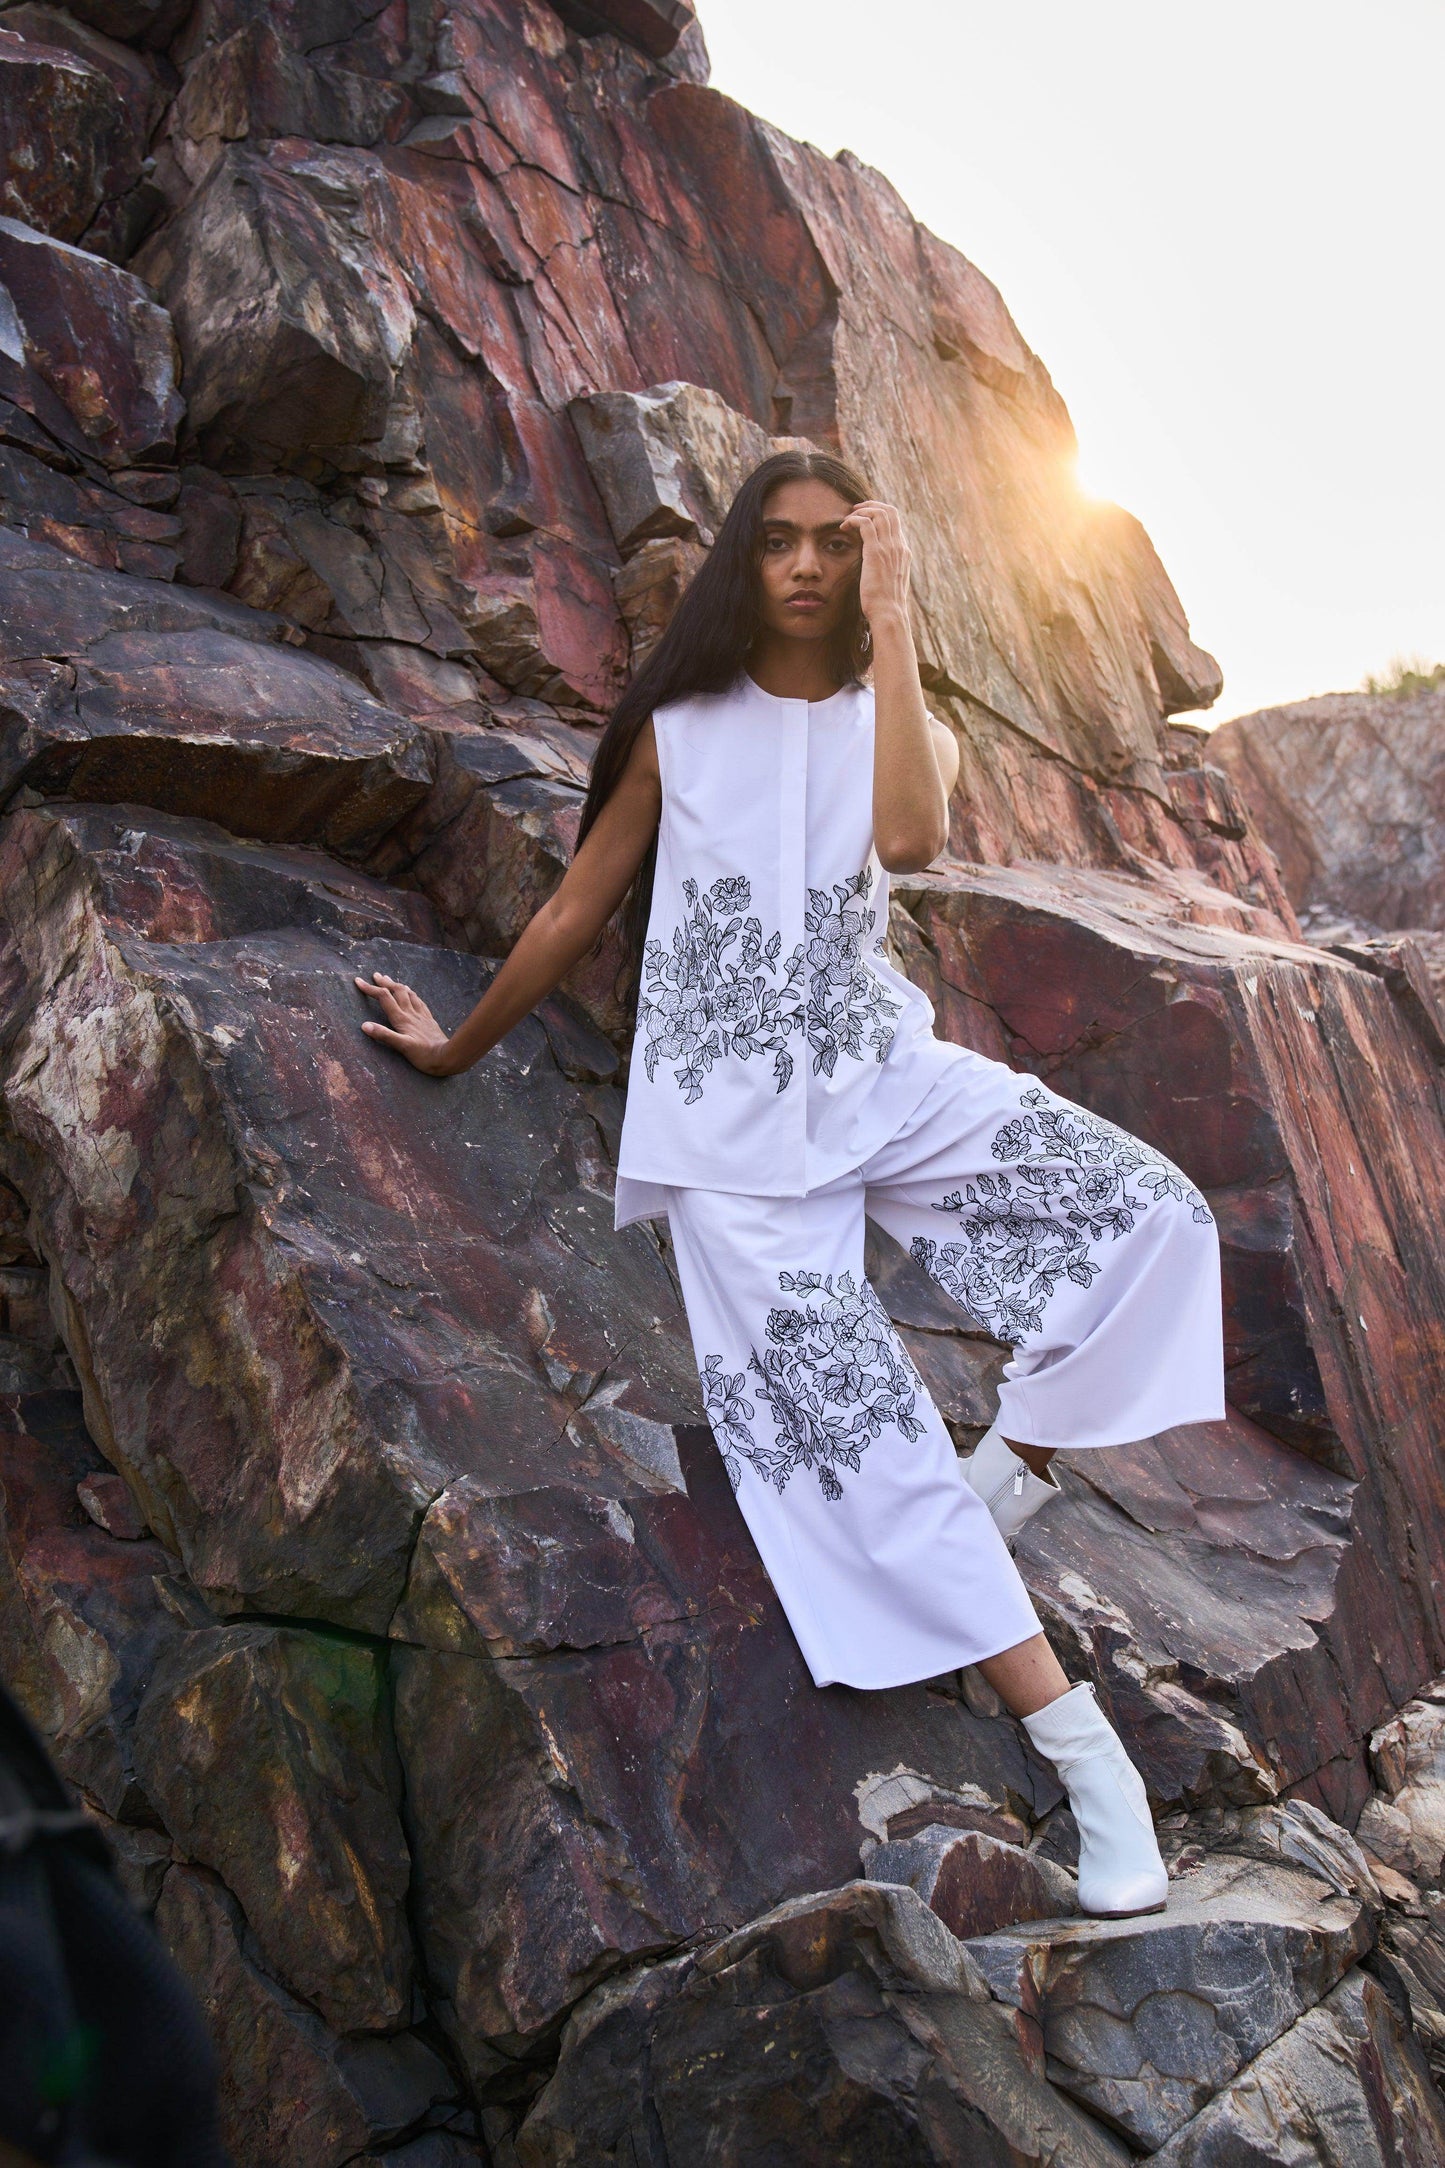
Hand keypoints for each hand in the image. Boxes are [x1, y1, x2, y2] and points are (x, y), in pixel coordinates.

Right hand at [354, 972, 454, 1074]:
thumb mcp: (402, 1047)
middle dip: (384, 982)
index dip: (370, 988)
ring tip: (392, 981)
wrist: (447, 1056)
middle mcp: (411, 1013)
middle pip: (396, 991)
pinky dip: (412, 994)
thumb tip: (364, 1025)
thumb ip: (384, 1035)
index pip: (383, 997)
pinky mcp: (429, 1019)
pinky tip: (412, 994)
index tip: (358, 981)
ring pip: (408, 994)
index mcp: (402, 1018)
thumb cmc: (424, 1055)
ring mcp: (421, 1015)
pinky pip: (419, 1001)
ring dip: (398, 986)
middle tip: (376, 975)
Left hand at [839, 500, 910, 625]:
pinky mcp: (876, 552)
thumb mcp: (889, 582)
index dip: (880, 514)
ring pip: (879, 513)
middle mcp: (899, 546)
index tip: (865, 517)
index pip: (895, 521)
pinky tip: (844, 526)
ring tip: (848, 517)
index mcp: (903, 551)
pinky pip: (866, 524)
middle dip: (871, 505)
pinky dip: (854, 520)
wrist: (889, 613)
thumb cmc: (886, 604)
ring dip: (861, 510)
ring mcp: (889, 548)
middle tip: (855, 510)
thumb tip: (875, 568)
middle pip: (890, 511)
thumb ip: (885, 569)